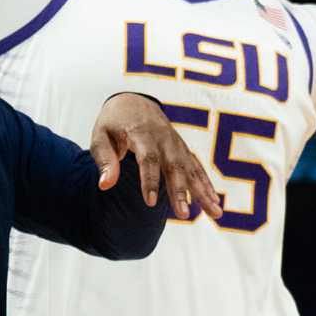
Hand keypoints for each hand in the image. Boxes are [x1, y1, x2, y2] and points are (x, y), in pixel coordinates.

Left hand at [92, 93, 222, 220]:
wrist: (133, 101)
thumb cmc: (113, 123)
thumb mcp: (100, 136)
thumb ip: (104, 160)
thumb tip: (105, 185)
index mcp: (141, 133)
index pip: (148, 158)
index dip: (150, 181)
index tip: (150, 203)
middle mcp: (163, 138)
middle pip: (174, 166)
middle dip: (179, 191)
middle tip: (183, 215)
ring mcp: (176, 143)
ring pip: (191, 169)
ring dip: (203, 192)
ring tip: (215, 213)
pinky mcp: (183, 149)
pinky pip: (197, 167)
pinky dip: (206, 184)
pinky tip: (215, 202)